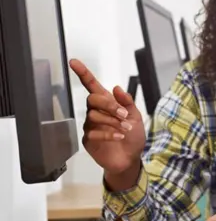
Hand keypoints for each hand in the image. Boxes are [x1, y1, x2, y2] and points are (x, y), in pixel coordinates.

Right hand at [69, 59, 145, 179]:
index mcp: (107, 103)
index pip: (92, 85)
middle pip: (92, 99)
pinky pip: (94, 132)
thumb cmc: (133, 136)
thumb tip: (116, 87)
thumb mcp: (136, 117)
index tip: (74, 62)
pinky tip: (119, 136)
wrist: (131, 158)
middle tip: (124, 114)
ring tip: (126, 128)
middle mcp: (96, 112)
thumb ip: (127, 102)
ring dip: (112, 121)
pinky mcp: (88, 140)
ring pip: (94, 116)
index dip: (83, 73)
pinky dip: (109, 133)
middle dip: (109, 104)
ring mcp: (91, 126)